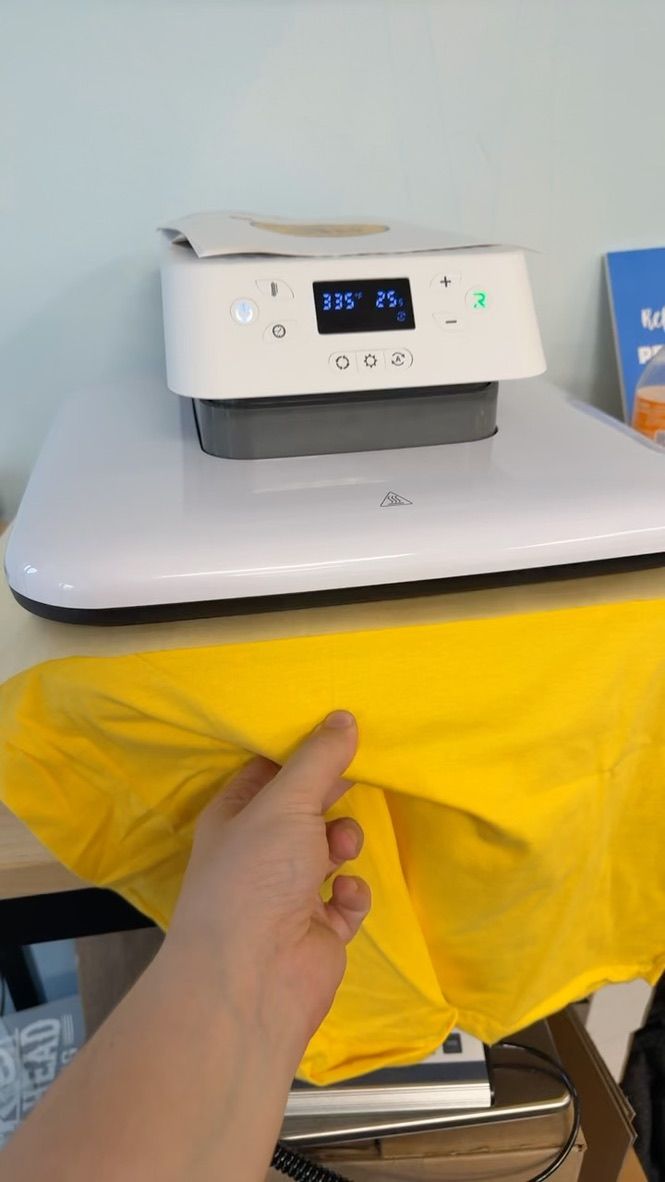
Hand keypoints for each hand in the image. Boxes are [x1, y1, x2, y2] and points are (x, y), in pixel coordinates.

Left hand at [165, 710, 370, 1051]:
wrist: (253, 976)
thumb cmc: (255, 875)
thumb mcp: (287, 802)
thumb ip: (319, 759)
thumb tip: (344, 718)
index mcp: (236, 815)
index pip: (269, 771)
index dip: (302, 752)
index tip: (339, 731)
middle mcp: (260, 851)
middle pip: (305, 808)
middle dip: (332, 796)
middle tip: (359, 776)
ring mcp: (289, 892)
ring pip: (330, 850)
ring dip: (344, 842)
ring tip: (341, 849)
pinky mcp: (319, 929)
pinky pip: (347, 898)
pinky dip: (352, 894)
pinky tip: (344, 896)